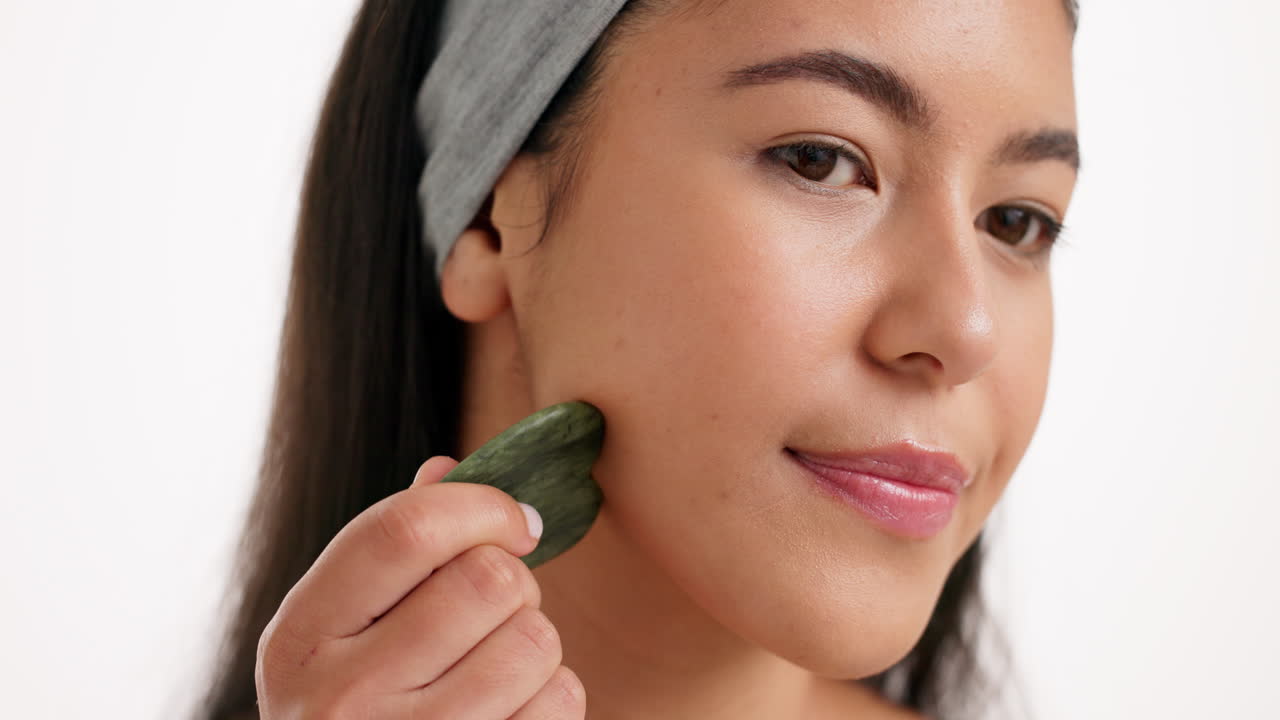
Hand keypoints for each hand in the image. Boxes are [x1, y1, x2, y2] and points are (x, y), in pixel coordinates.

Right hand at [254, 455, 584, 718]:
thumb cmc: (360, 705)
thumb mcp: (343, 631)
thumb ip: (392, 551)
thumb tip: (450, 469)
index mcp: (302, 635)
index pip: (404, 528)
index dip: (480, 506)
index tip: (513, 520)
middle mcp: (341, 697)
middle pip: (486, 580)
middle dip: (512, 580)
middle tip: (495, 606)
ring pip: (534, 637)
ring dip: (534, 640)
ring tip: (497, 661)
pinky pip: (559, 698)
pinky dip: (552, 694)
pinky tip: (510, 708)